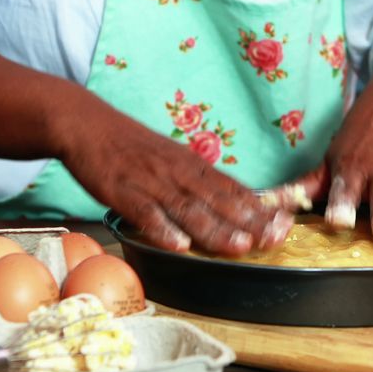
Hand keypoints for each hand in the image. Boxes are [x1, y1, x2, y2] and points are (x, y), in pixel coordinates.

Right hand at [54, 100, 292, 255]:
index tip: (284, 223)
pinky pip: (145, 213)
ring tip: (238, 247)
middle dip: (248, 222)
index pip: (233, 188)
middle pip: (218, 200)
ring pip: (188, 209)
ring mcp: (151, 182)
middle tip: (273, 239)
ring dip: (215, 229)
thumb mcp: (174, 158)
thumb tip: (235, 202)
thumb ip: (201, 181)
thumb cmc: (133, 147)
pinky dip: (163, 228)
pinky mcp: (123, 191)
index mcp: (193, 165)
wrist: (88, 125)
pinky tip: (178, 245)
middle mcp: (178, 172)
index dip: (260, 208)